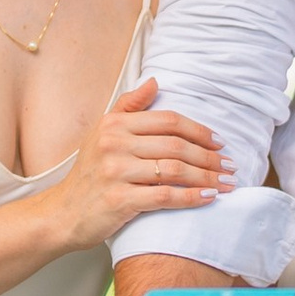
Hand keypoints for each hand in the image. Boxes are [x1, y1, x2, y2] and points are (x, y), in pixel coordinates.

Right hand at [54, 79, 231, 251]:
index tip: (220, 143)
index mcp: (114, 125)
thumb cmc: (89, 174)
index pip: (168, 121)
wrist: (63, 213)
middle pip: (176, 146)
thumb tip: (155, 81)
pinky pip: (166, 196)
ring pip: (175, 170)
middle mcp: (114, 144)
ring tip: (227, 183)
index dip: (199, 131)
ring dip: (208, 177)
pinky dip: (192, 197)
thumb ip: (129, 106)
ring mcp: (116, 172)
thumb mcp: (102, 134)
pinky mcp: (120, 200)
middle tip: (231, 166)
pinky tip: (209, 198)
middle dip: (210, 157)